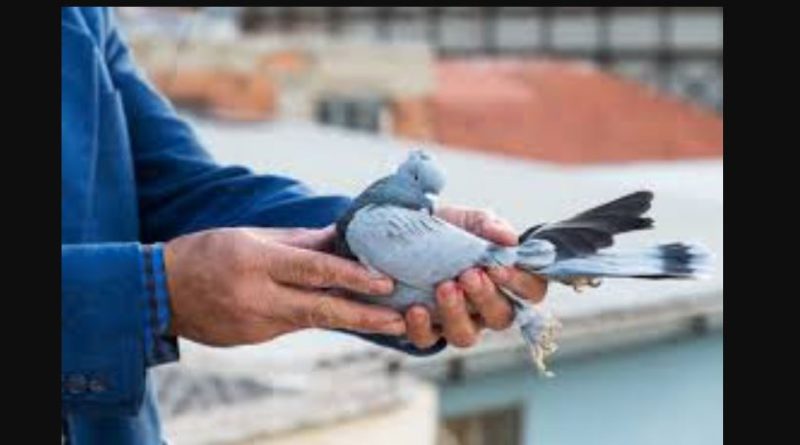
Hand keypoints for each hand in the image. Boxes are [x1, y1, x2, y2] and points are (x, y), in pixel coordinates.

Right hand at [164, 227, 403, 346]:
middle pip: (320, 310)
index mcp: (255, 262)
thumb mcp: (248, 235)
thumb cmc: (205, 252)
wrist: (158, 293)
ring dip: (350, 320)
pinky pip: (293, 326)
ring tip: (386, 319)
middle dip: (365, 317)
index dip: (352, 277)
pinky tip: (342, 313)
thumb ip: (297, 241)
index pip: (313, 270)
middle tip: (400, 320)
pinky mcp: (253, 339)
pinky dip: (317, 318)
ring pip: (312, 321)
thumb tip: (338, 237)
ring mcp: (254, 324)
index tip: (385, 282)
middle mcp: (256, 297)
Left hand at [405, 206, 547, 348]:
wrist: (410, 233)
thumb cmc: (454, 230)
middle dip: (485, 297)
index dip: (520, 284)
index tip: (497, 267)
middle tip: (468, 275)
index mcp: (507, 282)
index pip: (532, 291)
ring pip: (465, 336)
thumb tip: (509, 239)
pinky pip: (427, 339)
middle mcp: (486, 309)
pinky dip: (421, 327)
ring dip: (456, 314)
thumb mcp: (472, 221)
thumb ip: (491, 226)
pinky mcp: (427, 329)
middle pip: (501, 317)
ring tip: (444, 287)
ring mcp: (458, 322)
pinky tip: (415, 308)